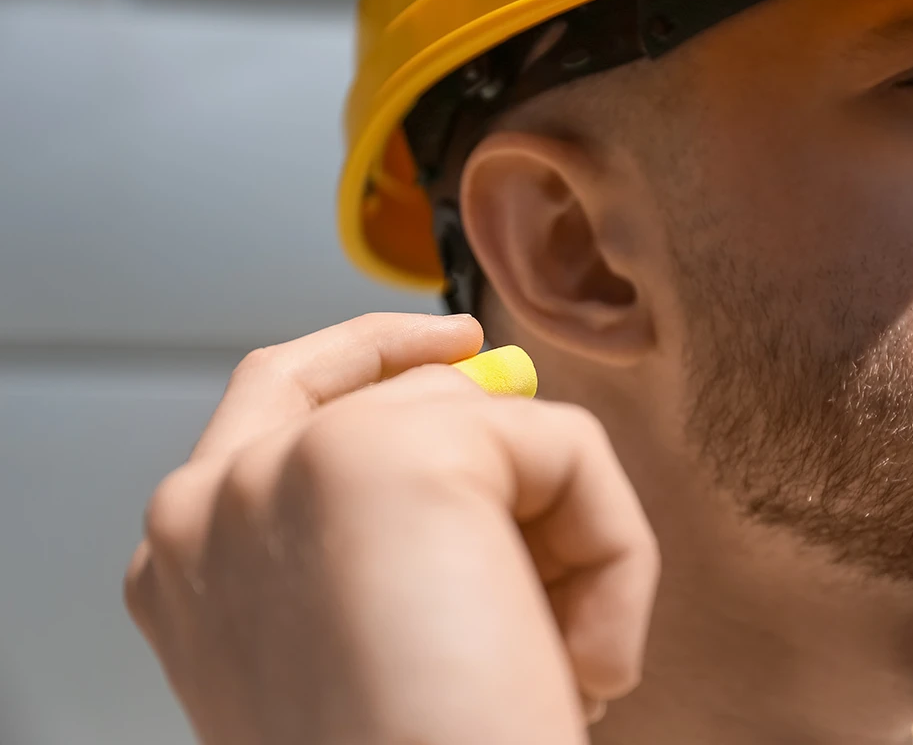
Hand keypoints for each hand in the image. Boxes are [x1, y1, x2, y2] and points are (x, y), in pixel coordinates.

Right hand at [124, 314, 659, 744]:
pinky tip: (585, 662)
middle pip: (385, 387)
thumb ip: (397, 529)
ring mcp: (293, 465)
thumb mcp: (374, 646)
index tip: (461, 352)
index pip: (277, 400)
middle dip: (484, 443)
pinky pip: (564, 448)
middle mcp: (215, 502)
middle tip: (535, 492)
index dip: (367, 358)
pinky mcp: (394, 454)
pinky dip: (616, 551)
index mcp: (194, 561)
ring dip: (566, 539)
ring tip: (565, 660)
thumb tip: (497, 394)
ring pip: (492, 424)